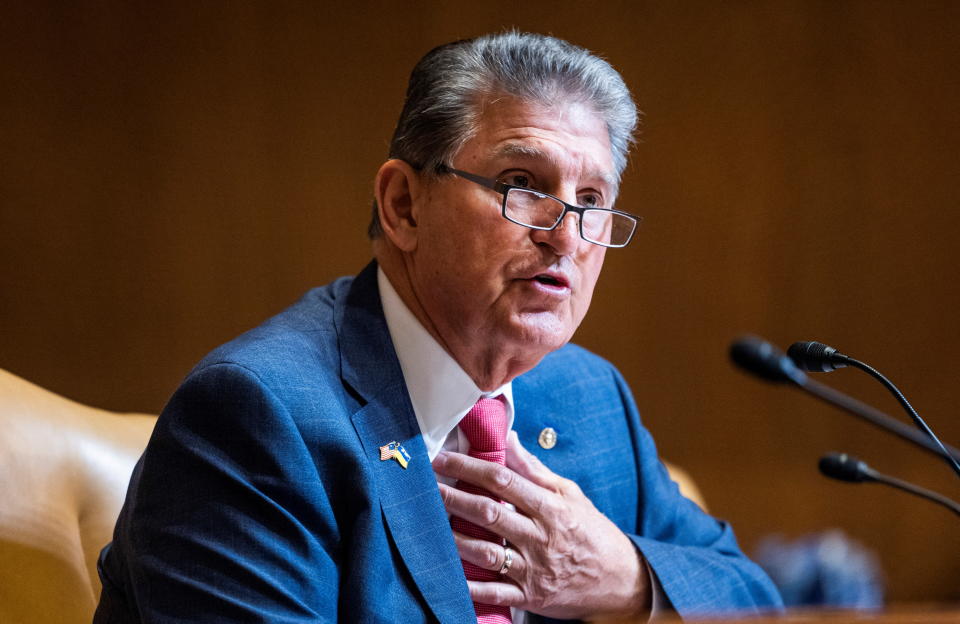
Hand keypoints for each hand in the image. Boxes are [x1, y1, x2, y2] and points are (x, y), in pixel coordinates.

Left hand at [432, 432, 650, 619]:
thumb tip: (508, 438)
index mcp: (551, 507)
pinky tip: (448, 576)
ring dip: (455, 538)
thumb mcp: (569, 494)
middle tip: (426, 488)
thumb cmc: (592, 531)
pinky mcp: (531, 596)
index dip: (469, 467)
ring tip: (430, 526)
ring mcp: (535, 569)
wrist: (620, 581)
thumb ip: (534, 468)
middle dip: (454, 498)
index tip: (442, 459)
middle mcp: (541, 537)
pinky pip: (495, 593)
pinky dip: (471, 588)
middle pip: (489, 513)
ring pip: (487, 552)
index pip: (503, 481)